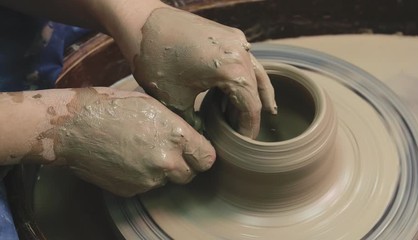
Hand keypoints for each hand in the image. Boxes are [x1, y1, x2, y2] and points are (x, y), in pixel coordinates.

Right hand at [51, 88, 214, 196]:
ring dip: (160, 170)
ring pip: (166, 180)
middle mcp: (166, 162)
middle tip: (167, 150)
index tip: (196, 150)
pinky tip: (127, 158)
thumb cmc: (111, 107)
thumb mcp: (153, 105)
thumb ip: (177, 126)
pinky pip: (146, 186)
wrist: (73, 127)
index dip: (202, 154)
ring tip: (140, 149)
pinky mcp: (131, 190)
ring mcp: (147, 179)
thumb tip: (191, 138)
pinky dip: (141, 176)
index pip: (207, 159)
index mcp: (176, 136)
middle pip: (190, 174)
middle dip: (184, 164)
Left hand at [132, 8, 276, 137]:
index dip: (248, 128)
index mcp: (232, 70)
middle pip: (256, 90)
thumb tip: (203, 138)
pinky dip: (246, 78)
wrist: (141, 21)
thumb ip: (194, 122)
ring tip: (249, 116)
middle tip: (243, 133)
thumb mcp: (174, 100)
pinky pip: (245, 60)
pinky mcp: (228, 34)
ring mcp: (236, 40)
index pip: (251, 107)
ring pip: (256, 73)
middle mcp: (241, 52)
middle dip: (250, 114)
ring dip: (254, 95)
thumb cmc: (155, 58)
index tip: (243, 143)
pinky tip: (239, 90)